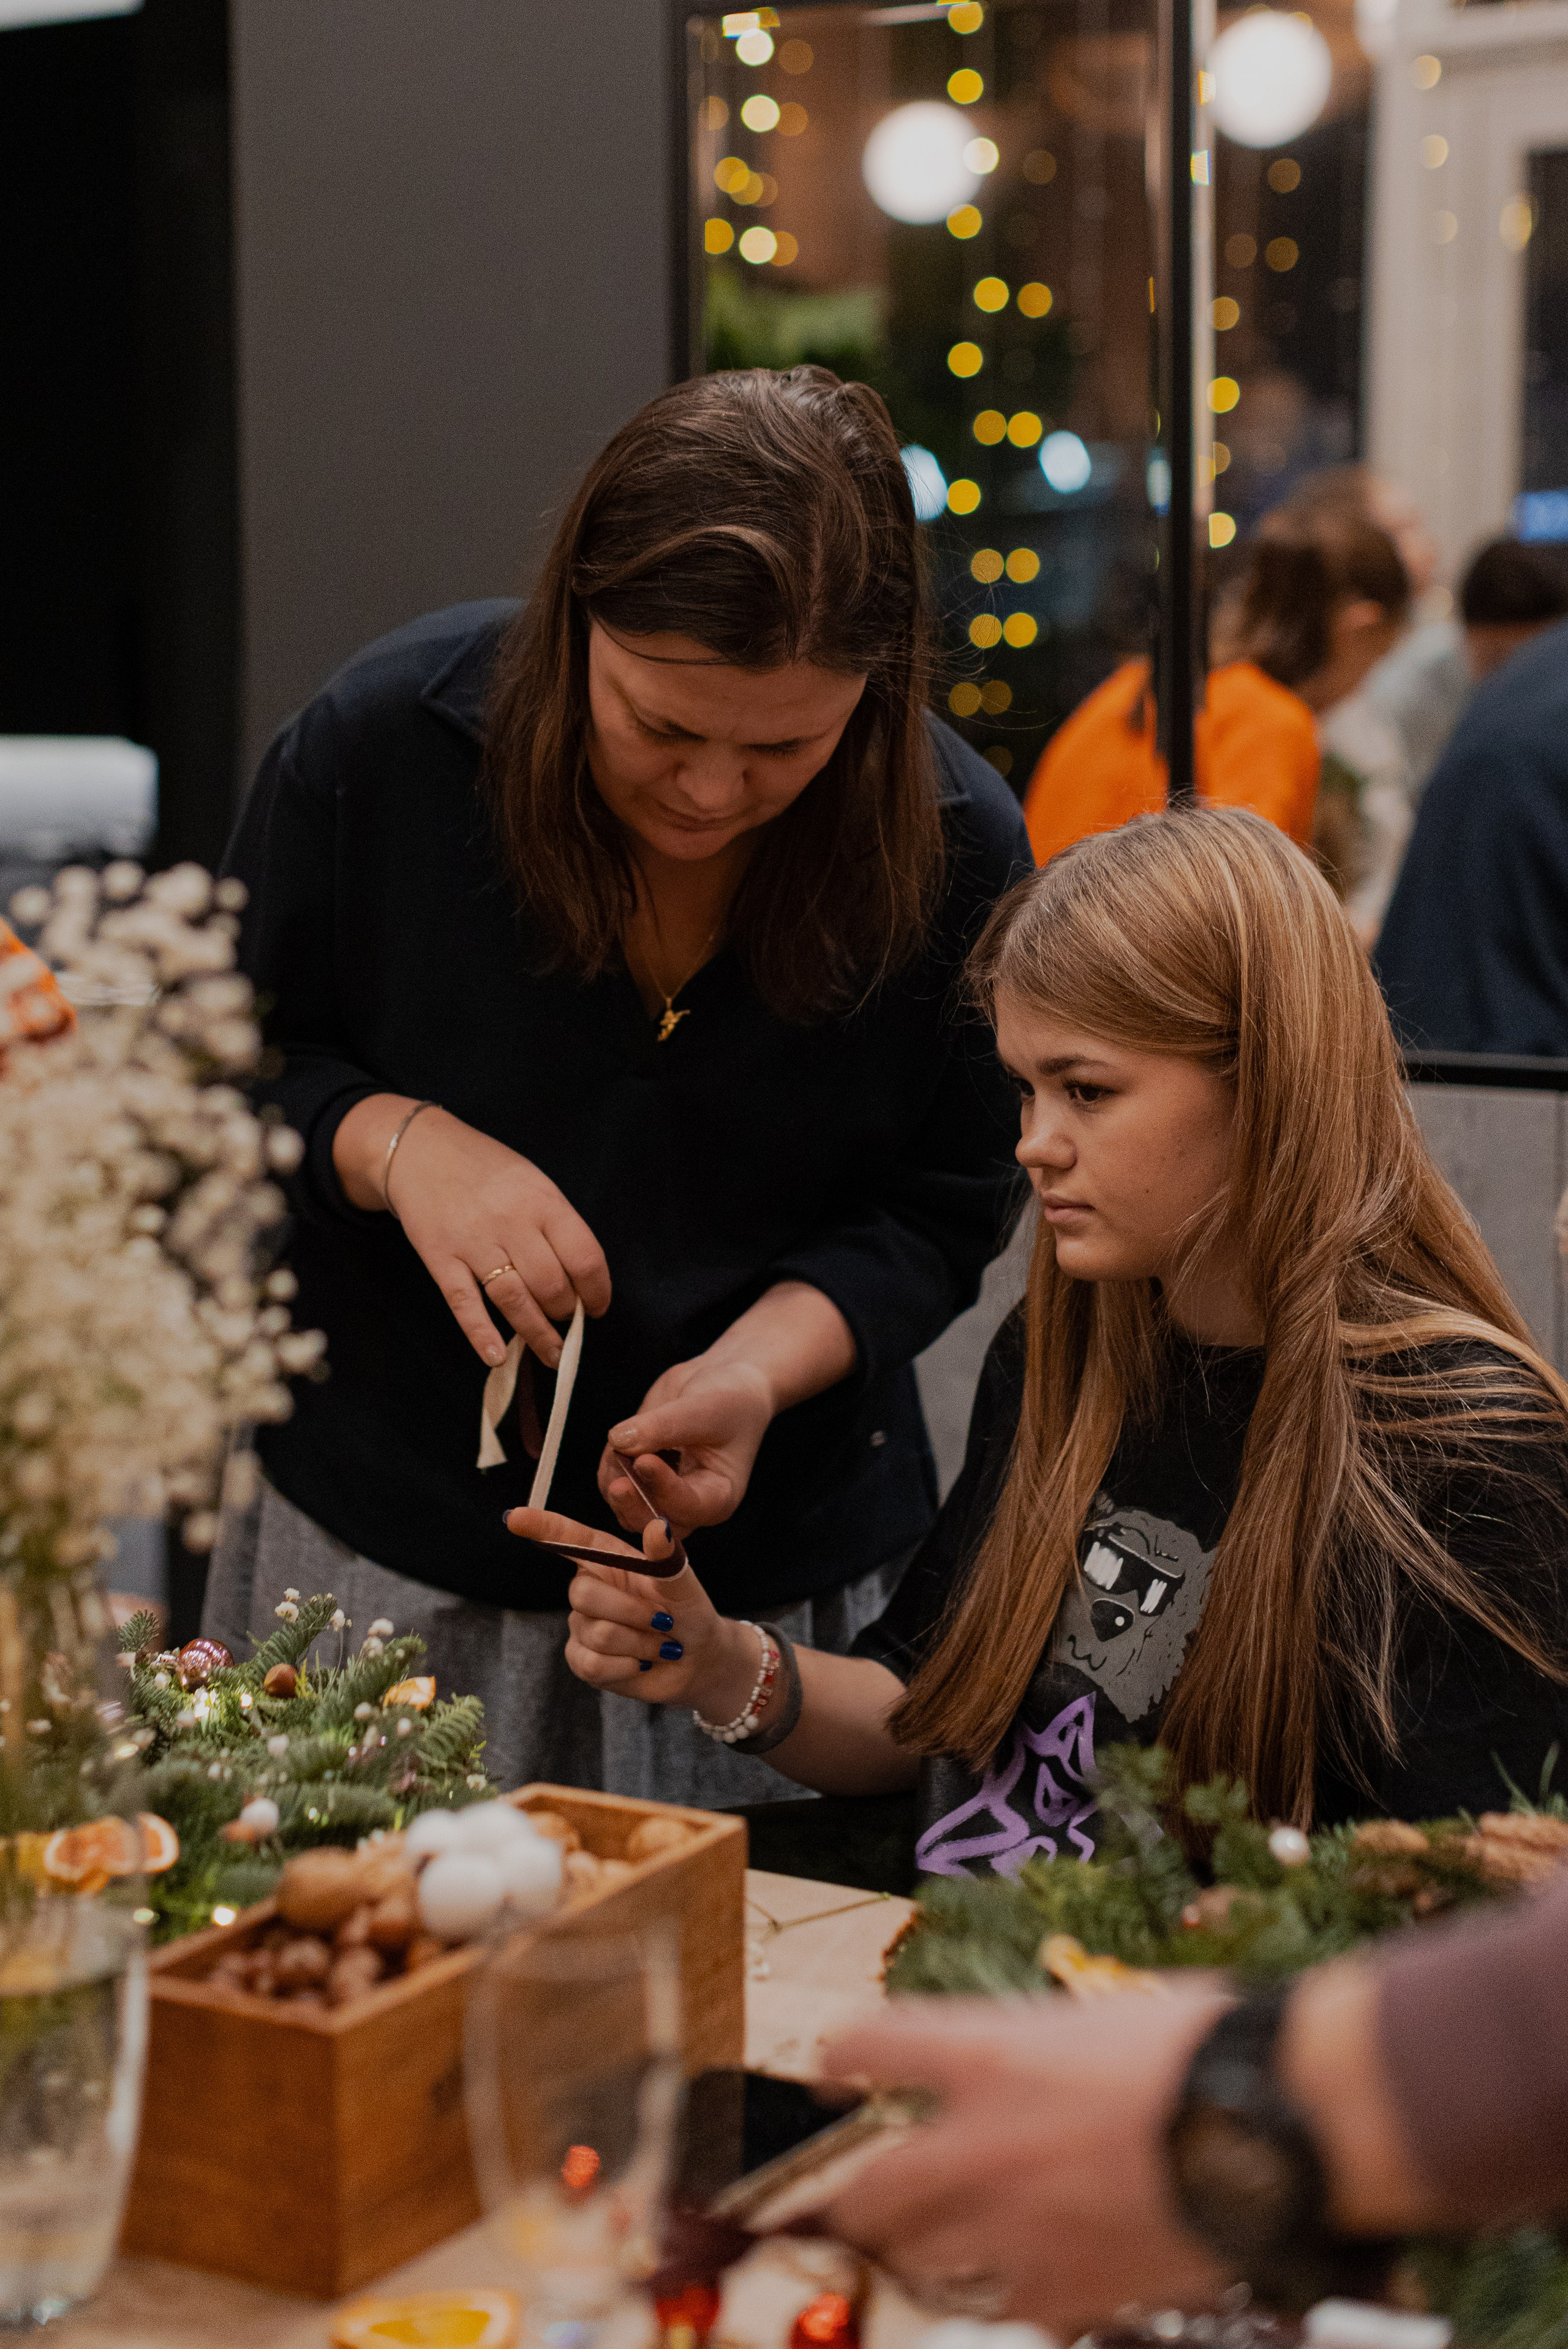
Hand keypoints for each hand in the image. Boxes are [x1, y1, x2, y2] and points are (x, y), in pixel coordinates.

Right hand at [334, 1097, 609, 1367]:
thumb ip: (554, 1224)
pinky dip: (482, 1334)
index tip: (597, 1307)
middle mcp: (511, 1222)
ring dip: (537, 1335)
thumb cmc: (484, 1169)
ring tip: (551, 1354)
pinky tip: (497, 1356)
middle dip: (565, 1313)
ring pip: (514, 1301)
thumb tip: (579, 1278)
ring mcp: (473, 1242)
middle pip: (551, 1285)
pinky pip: (465, 1304)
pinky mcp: (441, 1258)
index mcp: (542, 1200)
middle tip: (565, 1320)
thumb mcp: (531, 1181)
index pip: (584, 1257)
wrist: (419, 1150)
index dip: (597, 1291)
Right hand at [503, 1504, 763, 1718]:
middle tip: (663, 1621)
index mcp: (609, 1559)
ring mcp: (582, 1624)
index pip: (568, 1538)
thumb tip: (658, 1526)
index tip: (514, 1517)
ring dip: (637, 1643)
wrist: (696, 1660)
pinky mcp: (582, 1658)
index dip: (540, 1527)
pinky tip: (641, 1662)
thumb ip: (667, 1558)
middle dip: (630, 1612)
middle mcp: (590, 1587)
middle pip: (582, 1593)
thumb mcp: (684, 1583)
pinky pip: (590, 1663)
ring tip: (659, 1644)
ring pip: (593, 1633)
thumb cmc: (689, 1612)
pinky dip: (624, 1666)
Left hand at [599, 1356, 774, 1536]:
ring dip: (616, 1480)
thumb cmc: (728, 1401)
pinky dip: (609, 1468)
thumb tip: (619, 1440)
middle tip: (618, 1484)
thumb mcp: (704, 1409)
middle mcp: (689, 1504)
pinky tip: (619, 1444)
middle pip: (654, 1524)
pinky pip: (612, 1485)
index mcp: (718, 1496)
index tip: (645, 1461)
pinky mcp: (638, 1479)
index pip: (690, 1506)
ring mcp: (661, 1494)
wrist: (719, 1385)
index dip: (664, 1489)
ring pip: (627, 1508)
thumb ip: (664, 1426)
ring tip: (620, 1445)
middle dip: (634, 1505)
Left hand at [821, 1991, 1234, 2336]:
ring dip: (915, 2251)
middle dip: (851, 2195)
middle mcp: (983, 2141)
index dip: (840, 2059)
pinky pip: (1000, 2304)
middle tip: (853, 2197)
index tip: (833, 2072)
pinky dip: (998, 2293)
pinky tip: (1013, 2282)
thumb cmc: (1208, 2046)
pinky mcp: (1068, 2290)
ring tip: (921, 2248)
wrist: (1278, 2124)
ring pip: (919, 2258)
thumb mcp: (1107, 2014)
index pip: (869, 2046)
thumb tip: (1037, 2057)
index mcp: (990, 2052)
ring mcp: (1018, 2225)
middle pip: (870, 2185)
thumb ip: (1049, 2044)